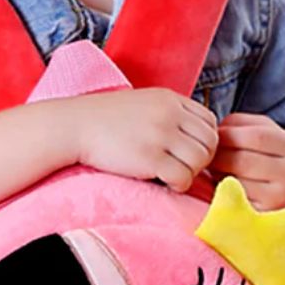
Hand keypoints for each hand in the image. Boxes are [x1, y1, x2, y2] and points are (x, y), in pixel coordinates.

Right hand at [71, 87, 219, 193]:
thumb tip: (189, 137)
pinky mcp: (150, 158)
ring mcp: (160, 135)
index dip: (204, 141)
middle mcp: (170, 114)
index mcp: (170, 99)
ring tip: (173, 176)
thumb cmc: (104, 121)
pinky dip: (179, 185)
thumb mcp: (142, 104)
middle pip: (210, 142)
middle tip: (182, 168)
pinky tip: (166, 184)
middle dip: (202, 160)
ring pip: (201, 161)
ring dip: (191, 173)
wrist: (74, 127)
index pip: (210, 122)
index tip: (187, 153)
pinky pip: (183, 177)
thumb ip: (168, 114)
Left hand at [205, 113, 284, 210]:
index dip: (230, 134)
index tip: (216, 135)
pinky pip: (232, 197)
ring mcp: (278, 197)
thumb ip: (242, 124)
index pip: (257, 137)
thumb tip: (216, 131)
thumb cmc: (271, 154)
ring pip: (234, 180)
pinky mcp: (261, 214)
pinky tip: (222, 181)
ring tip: (215, 166)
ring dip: (216, 172)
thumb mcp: (266, 131)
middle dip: (218, 155)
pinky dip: (220, 187)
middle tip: (208, 153)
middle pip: (242, 161)